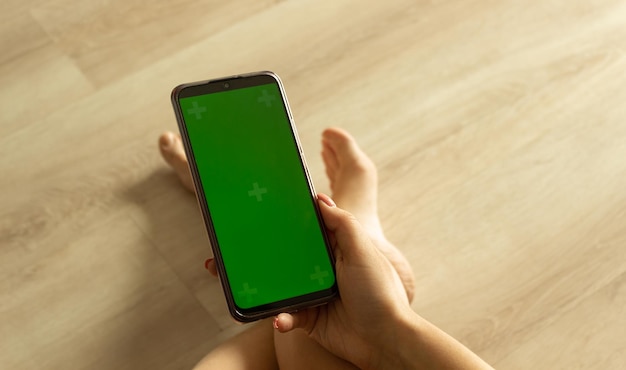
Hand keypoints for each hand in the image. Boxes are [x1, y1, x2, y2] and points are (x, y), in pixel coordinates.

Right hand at [274, 193, 412, 368]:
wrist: (384, 340)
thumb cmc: (379, 293)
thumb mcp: (363, 251)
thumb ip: (343, 224)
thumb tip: (321, 199)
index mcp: (339, 250)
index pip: (313, 229)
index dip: (294, 220)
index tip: (271, 210)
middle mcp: (326, 270)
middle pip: (293, 256)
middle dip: (273, 255)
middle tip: (253, 251)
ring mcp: (316, 294)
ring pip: (285, 286)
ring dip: (272, 288)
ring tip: (257, 287)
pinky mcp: (310, 318)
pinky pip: (287, 314)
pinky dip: (281, 317)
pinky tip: (279, 319)